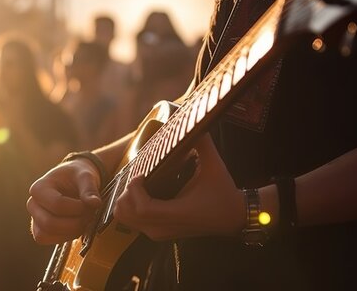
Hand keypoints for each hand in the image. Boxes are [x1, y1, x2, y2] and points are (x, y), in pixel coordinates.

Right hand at [28, 158, 103, 244]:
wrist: (72, 181)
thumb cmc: (76, 176)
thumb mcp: (85, 176)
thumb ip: (90, 189)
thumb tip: (95, 203)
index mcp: (39, 188)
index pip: (57, 205)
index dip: (78, 209)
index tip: (92, 204)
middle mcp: (33, 204)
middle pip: (49, 223)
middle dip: (74, 223)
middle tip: (90, 215)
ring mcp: (34, 218)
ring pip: (46, 235)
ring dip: (70, 232)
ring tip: (84, 221)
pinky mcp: (40, 230)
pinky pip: (48, 240)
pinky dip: (66, 237)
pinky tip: (77, 226)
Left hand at [113, 133, 243, 240]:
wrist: (232, 218)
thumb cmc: (223, 192)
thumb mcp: (214, 166)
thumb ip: (203, 144)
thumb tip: (195, 122)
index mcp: (178, 213)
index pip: (142, 208)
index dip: (135, 189)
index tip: (142, 174)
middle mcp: (164, 227)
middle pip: (126, 212)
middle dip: (127, 191)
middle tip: (140, 177)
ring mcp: (158, 234)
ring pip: (124, 218)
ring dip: (126, 199)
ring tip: (140, 185)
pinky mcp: (157, 234)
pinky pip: (131, 222)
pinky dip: (129, 207)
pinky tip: (142, 193)